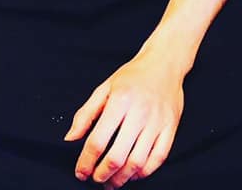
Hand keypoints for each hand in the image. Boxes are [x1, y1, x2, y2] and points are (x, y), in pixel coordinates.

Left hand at [65, 50, 183, 187]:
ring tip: (112, 181)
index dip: (86, 161)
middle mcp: (140, 112)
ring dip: (121, 178)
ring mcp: (157, 121)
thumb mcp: (105, 87)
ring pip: (137, 162)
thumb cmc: (133, 75)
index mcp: (120, 100)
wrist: (165, 62)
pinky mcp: (171, 127)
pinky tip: (133, 173)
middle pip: (117, 156)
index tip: (81, 172)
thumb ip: (86, 114)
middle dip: (102, 174)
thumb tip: (70, 138)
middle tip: (95, 178)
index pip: (98, 140)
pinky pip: (158, 158)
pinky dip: (144, 172)